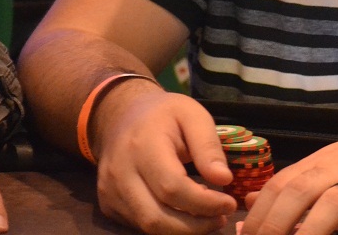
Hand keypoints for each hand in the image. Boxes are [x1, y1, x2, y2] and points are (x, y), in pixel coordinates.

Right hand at [91, 84, 234, 234]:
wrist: (121, 115)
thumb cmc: (163, 114)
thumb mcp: (193, 115)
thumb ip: (208, 146)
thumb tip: (224, 180)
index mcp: (143, 146)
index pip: (172, 187)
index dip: (203, 202)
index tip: (229, 203)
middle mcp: (120, 173)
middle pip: (156, 217)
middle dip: (194, 226)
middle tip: (221, 218)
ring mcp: (110, 191)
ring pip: (147, 226)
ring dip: (182, 230)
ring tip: (207, 219)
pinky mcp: (108, 204)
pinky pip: (138, 225)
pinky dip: (166, 225)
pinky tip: (185, 213)